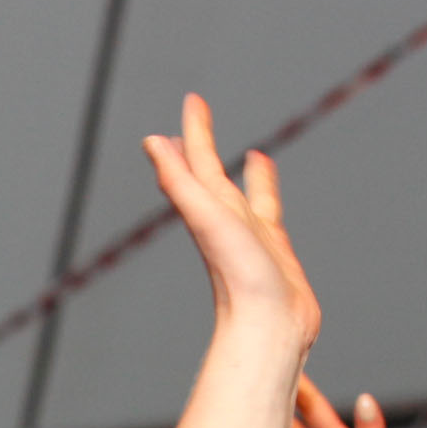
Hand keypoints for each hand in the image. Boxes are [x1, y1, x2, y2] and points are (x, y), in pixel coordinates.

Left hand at [143, 94, 316, 345]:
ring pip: (245, 195)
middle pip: (211, 174)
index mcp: (209, 211)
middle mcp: (227, 222)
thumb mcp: (206, 218)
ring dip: (243, 174)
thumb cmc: (237, 276)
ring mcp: (251, 238)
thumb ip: (178, 181)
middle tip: (201, 116)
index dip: (195, 130)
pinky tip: (270, 190)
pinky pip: (270, 214)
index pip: (197, 162)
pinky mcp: (276, 253)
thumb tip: (151, 142)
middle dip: (205, 145)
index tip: (193, 100)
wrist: (268, 327)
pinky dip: (268, 195)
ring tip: (252, 154)